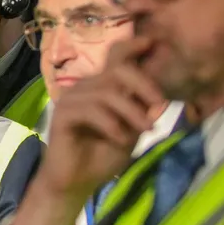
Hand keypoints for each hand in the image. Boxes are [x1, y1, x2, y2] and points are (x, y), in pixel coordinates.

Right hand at [39, 36, 164, 198]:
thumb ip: (141, 111)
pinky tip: (120, 139)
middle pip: (117, 70)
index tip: (153, 42)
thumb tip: (160, 99)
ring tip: (146, 131)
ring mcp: (72, 99)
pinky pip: (92, 110)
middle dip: (144, 85)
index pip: (115, 57)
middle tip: (160, 107)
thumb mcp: (131, 130)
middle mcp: (86, 87)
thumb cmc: (103, 155)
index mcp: (102, 87)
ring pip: (107, 92)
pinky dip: (112, 124)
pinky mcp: (62, 114)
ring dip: (132, 112)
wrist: (76, 182)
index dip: (132, 46)